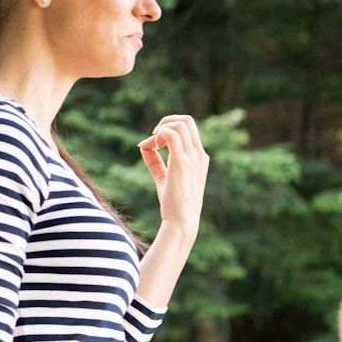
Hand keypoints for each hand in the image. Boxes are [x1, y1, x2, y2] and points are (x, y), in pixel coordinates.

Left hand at [138, 115, 209, 238]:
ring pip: (180, 124)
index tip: (155, 143)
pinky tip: (152, 147)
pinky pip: (172, 135)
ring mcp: (192, 159)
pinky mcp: (182, 163)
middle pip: (187, 120)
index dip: (169, 128)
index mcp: (199, 158)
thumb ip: (154, 160)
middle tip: (153, 137)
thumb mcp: (163, 177)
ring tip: (153, 144)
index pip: (188, 128)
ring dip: (161, 128)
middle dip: (166, 121)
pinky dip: (159, 135)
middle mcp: (199, 155)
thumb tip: (143, 144)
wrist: (181, 221)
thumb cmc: (173, 202)